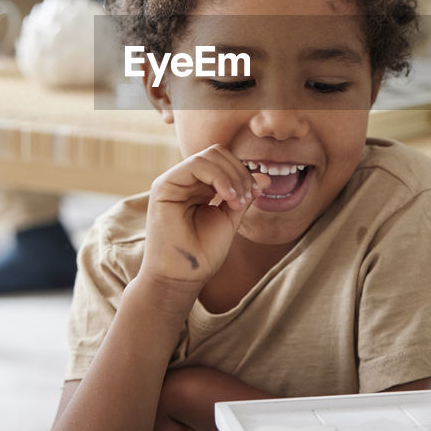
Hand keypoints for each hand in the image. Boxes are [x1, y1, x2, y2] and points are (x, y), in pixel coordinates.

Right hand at [141, 145, 267, 290]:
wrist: (183, 277)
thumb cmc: (203, 252)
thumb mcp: (230, 218)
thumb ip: (243, 196)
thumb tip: (266, 177)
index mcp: (197, 186)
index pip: (223, 161)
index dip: (243, 172)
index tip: (256, 194)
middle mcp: (184, 181)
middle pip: (217, 154)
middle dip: (239, 172)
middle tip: (247, 199)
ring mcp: (173, 181)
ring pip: (208, 156)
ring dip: (231, 176)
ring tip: (237, 202)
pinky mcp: (164, 186)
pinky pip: (196, 165)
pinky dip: (219, 177)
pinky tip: (228, 198)